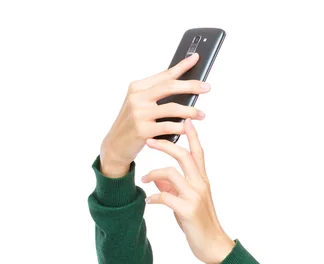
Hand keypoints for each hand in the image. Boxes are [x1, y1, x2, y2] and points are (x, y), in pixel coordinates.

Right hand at [100, 52, 209, 170]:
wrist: (116, 144)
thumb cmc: (133, 123)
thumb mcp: (140, 105)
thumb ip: (157, 96)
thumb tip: (185, 90)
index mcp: (137, 87)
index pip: (164, 74)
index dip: (182, 66)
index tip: (196, 58)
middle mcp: (137, 97)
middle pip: (170, 87)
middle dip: (191, 86)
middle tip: (207, 87)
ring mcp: (139, 113)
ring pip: (172, 108)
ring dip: (191, 111)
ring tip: (202, 114)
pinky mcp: (143, 130)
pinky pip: (169, 127)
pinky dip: (181, 127)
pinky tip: (189, 129)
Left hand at [141, 118, 233, 263]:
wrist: (213, 245)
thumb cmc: (200, 224)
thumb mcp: (188, 202)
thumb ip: (175, 188)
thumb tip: (159, 180)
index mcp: (202, 181)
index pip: (198, 153)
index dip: (192, 136)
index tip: (184, 121)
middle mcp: (200, 185)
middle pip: (184, 156)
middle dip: (165, 145)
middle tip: (149, 140)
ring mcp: (195, 197)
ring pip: (172, 173)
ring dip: (154, 173)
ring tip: (144, 178)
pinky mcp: (187, 211)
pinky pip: (165, 197)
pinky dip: (153, 198)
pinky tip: (149, 203)